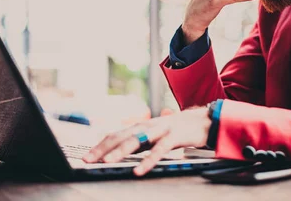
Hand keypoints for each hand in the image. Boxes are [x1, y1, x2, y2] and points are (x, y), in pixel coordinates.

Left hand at [82, 107, 210, 175]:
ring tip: (107, 162)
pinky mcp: (175, 136)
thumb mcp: (155, 135)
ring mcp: (161, 129)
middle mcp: (148, 126)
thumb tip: (120, 152)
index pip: (116, 135)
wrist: (204, 120)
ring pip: (137, 140)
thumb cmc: (177, 130)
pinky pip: (159, 149)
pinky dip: (148, 160)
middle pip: (121, 136)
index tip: (86, 157)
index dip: (100, 145)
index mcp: (142, 127)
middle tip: (88, 160)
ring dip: (120, 151)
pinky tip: (139, 170)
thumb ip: (140, 142)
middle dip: (103, 148)